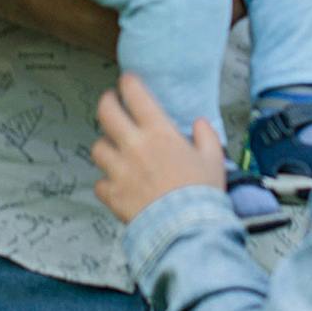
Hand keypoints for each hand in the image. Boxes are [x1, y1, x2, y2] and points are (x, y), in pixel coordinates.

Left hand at [91, 72, 226, 223]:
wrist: (186, 229)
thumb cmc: (202, 193)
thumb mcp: (213, 159)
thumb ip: (206, 136)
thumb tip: (199, 123)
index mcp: (158, 133)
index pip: (135, 95)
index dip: (128, 83)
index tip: (128, 81)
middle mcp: (134, 146)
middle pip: (105, 113)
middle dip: (106, 102)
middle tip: (110, 102)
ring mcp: (119, 171)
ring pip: (98, 148)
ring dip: (105, 146)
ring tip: (113, 150)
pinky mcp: (112, 195)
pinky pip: (100, 183)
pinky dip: (106, 183)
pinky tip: (116, 185)